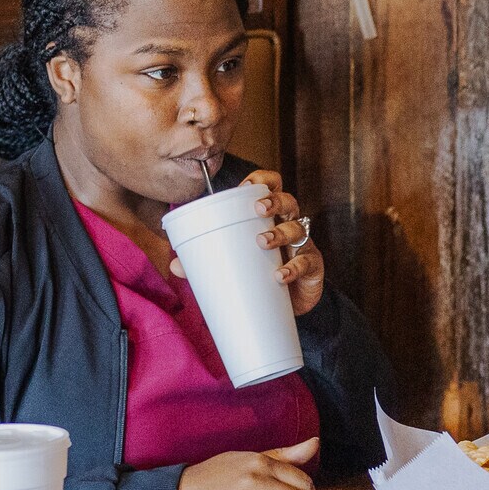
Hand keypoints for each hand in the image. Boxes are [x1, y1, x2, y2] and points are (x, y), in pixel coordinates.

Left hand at [168, 169, 324, 315]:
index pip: (272, 188)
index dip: (264, 180)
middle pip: (288, 201)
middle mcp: (288, 226)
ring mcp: (303, 245)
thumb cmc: (259, 277)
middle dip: (275, 201)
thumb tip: (175, 266)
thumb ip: (206, 262)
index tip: (248, 184)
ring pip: (298, 228)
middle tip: (259, 209)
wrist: (285, 309)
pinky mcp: (313, 267)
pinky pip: (307, 262)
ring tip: (262, 241)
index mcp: (269, 218)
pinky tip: (280, 275)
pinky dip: (294, 268)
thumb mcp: (234, 265)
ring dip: (280, 232)